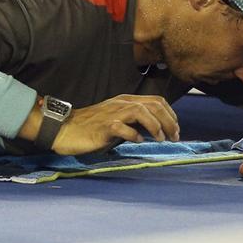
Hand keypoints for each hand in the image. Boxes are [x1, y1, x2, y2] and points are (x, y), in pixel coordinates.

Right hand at [50, 94, 180, 155]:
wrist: (66, 130)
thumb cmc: (91, 127)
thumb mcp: (116, 119)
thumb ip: (134, 120)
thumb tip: (156, 130)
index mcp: (125, 100)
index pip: (156, 100)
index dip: (171, 114)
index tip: (176, 129)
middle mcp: (120, 104)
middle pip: (153, 105)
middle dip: (169, 121)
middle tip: (174, 137)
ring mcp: (111, 114)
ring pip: (140, 111)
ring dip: (155, 126)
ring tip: (160, 139)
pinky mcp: (103, 127)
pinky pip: (122, 127)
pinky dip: (134, 134)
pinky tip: (138, 141)